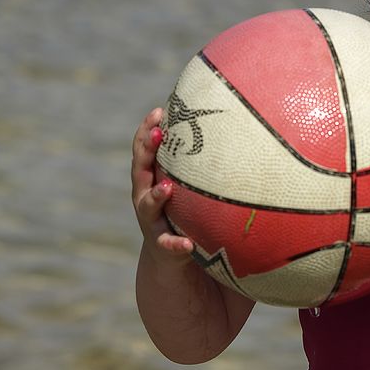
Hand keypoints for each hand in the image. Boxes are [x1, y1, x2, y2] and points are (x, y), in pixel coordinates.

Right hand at [131, 108, 193, 262]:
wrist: (172, 258)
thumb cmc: (185, 210)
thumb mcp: (188, 184)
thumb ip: (198, 162)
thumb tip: (229, 126)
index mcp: (152, 178)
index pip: (145, 150)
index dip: (148, 130)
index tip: (158, 110)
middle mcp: (146, 197)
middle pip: (140, 170)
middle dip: (147, 150)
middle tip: (158, 133)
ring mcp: (152, 221)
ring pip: (148, 206)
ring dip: (156, 195)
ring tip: (167, 188)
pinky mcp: (163, 246)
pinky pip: (168, 245)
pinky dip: (175, 244)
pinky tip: (187, 244)